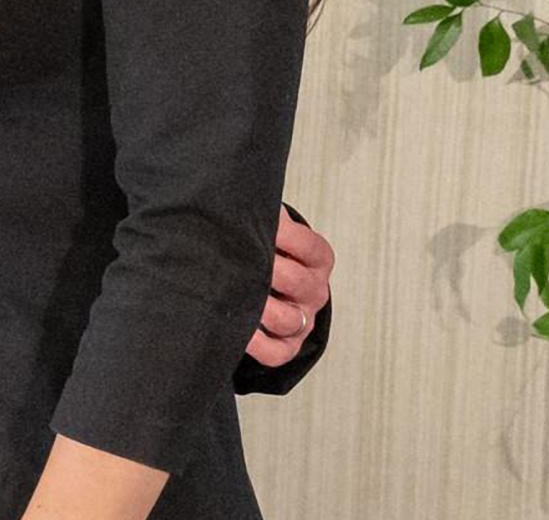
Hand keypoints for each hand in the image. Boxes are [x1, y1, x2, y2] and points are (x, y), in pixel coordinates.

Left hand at [243, 207, 331, 366]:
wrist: (267, 289)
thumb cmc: (261, 251)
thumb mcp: (269, 230)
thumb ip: (264, 215)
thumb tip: (243, 195)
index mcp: (316, 260)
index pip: (310, 247)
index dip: (284, 235)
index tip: (256, 225)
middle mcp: (314, 291)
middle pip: (299, 283)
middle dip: (267, 270)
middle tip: (234, 260)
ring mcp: (302, 321)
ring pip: (288, 320)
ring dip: (259, 308)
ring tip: (231, 294)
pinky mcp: (286, 347)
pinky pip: (275, 352)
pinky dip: (255, 344)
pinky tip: (235, 330)